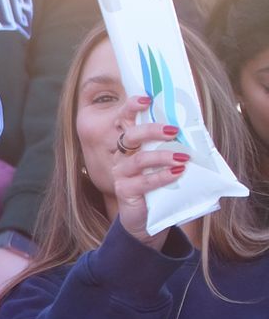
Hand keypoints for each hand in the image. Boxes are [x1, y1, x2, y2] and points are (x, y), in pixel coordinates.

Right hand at [108, 93, 184, 250]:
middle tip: (172, 130)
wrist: (149, 220)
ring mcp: (121, 174)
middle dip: (150, 130)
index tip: (146, 98)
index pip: (125, 120)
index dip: (131, 107)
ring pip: (137, 159)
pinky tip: (176, 174)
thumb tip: (197, 133)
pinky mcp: (125, 191)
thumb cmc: (160, 188)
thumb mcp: (166, 165)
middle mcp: (121, 156)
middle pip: (129, 136)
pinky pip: (142, 181)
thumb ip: (173, 148)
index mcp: (130, 145)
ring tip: (182, 158)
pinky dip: (160, 177)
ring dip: (161, 156)